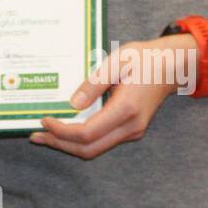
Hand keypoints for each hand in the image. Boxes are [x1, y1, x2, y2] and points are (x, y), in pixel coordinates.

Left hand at [29, 35, 195, 158]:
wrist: (172, 65)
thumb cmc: (145, 58)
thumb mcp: (118, 61)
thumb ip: (94, 83)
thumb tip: (73, 103)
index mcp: (126, 109)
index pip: (87, 132)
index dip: (62, 131)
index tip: (44, 119)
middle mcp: (130, 127)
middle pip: (89, 149)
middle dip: (60, 144)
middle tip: (35, 136)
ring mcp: (132, 131)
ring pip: (95, 149)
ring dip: (68, 145)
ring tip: (45, 135)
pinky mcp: (130, 129)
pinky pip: (101, 142)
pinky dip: (81, 140)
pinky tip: (65, 129)